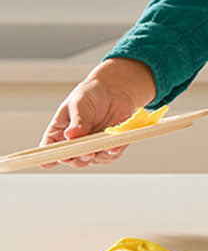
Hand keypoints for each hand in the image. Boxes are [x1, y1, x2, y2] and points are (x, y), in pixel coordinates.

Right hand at [40, 58, 155, 166]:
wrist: (113, 90)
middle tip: (86, 153)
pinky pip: (110, 155)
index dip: (51, 157)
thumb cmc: (89, 95)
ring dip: (97, 157)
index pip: (48, 150)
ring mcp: (91, 147)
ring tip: (103, 147)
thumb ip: (77, 120)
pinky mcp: (107, 146)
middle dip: (79, 159)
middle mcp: (73, 144)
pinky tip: (115, 146)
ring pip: (91, 161)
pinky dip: (113, 152)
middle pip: (71, 160)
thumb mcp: (79, 103)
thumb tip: (71, 135)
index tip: (61, 157)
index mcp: (57, 133)